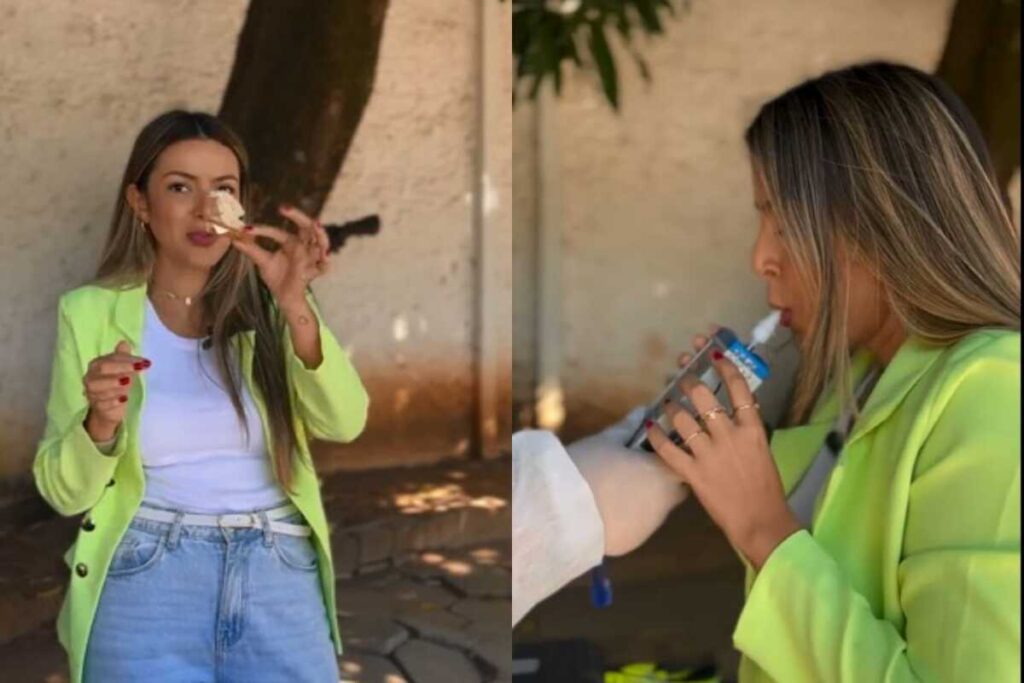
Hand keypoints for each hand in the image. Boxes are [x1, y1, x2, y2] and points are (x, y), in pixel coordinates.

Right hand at [83, 340, 149, 442]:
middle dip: (121, 369)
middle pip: (103, 371)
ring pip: (101, 388)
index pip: (108, 360)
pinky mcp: (97, 407)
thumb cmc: (116, 384)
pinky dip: (115, 401)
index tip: (143, 362)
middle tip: (137, 371)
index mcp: (96, 365)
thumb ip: (123, 357)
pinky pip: (104, 404)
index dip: (126, 360)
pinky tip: (124, 398)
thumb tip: (124, 343)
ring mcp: (91, 393)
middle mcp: (90, 378)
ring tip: (129, 385)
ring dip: (118, 386)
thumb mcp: (122, 370)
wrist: (109, 408)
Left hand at [230, 205, 330, 310]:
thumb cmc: (277, 277)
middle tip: (285, 208)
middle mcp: (302, 246)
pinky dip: (326, 260)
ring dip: (320, 233)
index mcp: (290, 241)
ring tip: (316, 224)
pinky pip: (324, 265)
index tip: (247, 229)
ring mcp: (310, 257)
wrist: (284, 297)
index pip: (277, 231)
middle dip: (298, 216)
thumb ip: (250, 249)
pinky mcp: (314, 271)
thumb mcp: (262, 261)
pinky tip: (325, 254)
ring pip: (321, 242)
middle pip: (305, 226)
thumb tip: (233, 238)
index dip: (262, 230)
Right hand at [568, 407, 688, 555]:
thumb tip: (642, 411)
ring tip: (616, 491)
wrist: (567, 510)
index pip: (684, 463)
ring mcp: (651, 525)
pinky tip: (608, 510)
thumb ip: (629, 426)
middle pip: (675, 490)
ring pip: (656, 510)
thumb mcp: (607, 441)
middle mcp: (665, 501)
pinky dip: (629, 518)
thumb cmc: (590, 467)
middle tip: (635, 471)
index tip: (655, 453)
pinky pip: (638, 526)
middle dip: (662, 481)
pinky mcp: (635, 542)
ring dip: (645, 500)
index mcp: (663, 471)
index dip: (670, 458)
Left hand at [647, 331, 799, 569]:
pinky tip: (651, 426)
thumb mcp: (761, 451)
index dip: (725, 367)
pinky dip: (657, 436)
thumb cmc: (765, 487)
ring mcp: (709, 453)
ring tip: (666, 403)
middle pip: (704, 397)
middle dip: (689, 382)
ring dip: (671, 407)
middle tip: (681, 377)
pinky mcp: (693, 472)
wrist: (760, 520)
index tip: (714, 353)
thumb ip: (744, 430)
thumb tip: (729, 414)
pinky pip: (669, 449)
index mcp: (752, 429)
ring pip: (683, 419)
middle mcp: (729, 435)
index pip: (739, 389)